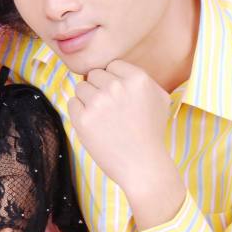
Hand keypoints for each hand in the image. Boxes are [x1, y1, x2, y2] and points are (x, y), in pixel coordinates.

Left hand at [67, 59, 171, 188]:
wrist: (143, 166)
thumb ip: (143, 79)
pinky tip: (92, 124)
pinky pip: (72, 103)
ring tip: (101, 117)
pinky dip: (78, 112)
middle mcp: (116, 87)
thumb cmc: (152, 133)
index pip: (112, 65)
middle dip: (98, 89)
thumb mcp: (160, 99)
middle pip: (94, 75)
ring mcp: (98, 103)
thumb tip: (119, 70)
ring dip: (87, 99)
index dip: (113, 80)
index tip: (118, 96)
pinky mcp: (83, 120)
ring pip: (80, 87)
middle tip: (109, 109)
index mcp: (137, 79)